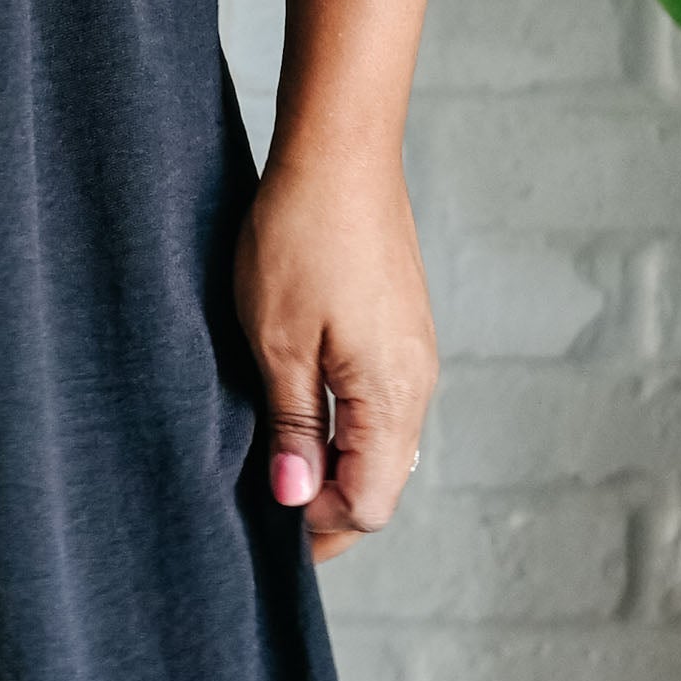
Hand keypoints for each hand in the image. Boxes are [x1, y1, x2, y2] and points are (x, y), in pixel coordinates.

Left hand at [235, 136, 435, 560]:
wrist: (340, 151)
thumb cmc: (299, 236)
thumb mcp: (276, 341)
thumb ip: (292, 426)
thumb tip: (295, 499)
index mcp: (391, 396)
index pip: (371, 503)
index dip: (319, 528)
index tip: (265, 529)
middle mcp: (416, 384)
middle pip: (383, 482)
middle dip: (328, 506)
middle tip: (263, 510)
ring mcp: (414, 356)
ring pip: (383, 444)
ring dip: (336, 466)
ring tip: (275, 465)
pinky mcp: (402, 330)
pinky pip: (381, 405)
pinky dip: (345, 428)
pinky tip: (300, 415)